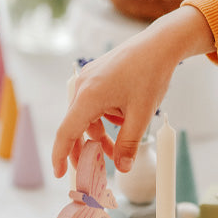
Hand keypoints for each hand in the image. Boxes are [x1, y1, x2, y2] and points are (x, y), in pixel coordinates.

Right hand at [52, 5, 214, 176]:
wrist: (159, 44)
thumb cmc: (150, 74)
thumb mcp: (141, 115)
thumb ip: (129, 144)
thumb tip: (122, 168)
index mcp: (88, 96)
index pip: (66, 133)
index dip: (61, 156)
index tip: (58, 173)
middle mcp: (83, 87)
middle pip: (75, 126)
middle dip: (85, 148)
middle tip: (95, 167)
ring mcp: (89, 80)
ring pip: (87, 116)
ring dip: (99, 133)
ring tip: (118, 144)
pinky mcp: (97, 76)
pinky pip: (94, 104)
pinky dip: (104, 117)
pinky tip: (124, 119)